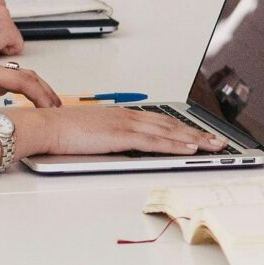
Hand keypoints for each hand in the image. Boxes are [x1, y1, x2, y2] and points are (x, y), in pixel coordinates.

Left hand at [0, 64, 60, 122]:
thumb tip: (11, 131)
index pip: (23, 80)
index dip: (41, 95)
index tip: (51, 110)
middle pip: (28, 76)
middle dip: (46, 92)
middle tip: (58, 110)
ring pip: (24, 79)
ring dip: (40, 92)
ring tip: (52, 108)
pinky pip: (17, 85)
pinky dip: (30, 94)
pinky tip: (36, 106)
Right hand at [14, 105, 220, 159]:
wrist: (44, 126)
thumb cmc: (62, 132)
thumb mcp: (93, 134)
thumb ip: (111, 139)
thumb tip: (122, 149)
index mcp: (122, 115)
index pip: (160, 122)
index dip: (183, 129)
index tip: (200, 135)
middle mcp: (128, 116)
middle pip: (171, 124)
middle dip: (198, 133)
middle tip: (219, 140)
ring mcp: (126, 124)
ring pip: (169, 131)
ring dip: (194, 139)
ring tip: (214, 146)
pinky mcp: (121, 136)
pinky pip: (154, 141)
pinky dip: (175, 144)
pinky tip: (190, 148)